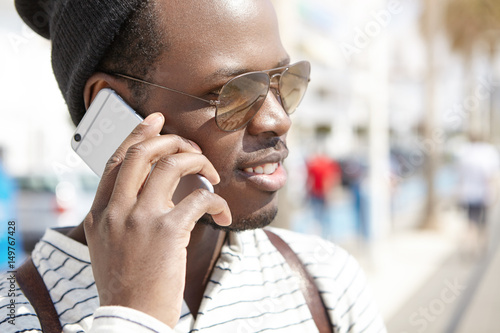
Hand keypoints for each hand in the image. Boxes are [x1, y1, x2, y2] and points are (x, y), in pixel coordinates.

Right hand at [83, 112, 230, 326]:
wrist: (132, 318)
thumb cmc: (126, 283)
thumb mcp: (106, 244)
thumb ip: (115, 214)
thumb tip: (138, 190)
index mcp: (101, 211)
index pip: (117, 160)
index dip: (138, 134)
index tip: (155, 120)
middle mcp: (116, 209)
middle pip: (143, 153)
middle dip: (172, 140)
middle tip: (192, 146)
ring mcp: (140, 219)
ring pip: (172, 166)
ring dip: (199, 162)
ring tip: (212, 174)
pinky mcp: (168, 232)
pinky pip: (200, 198)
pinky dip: (217, 201)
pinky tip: (223, 213)